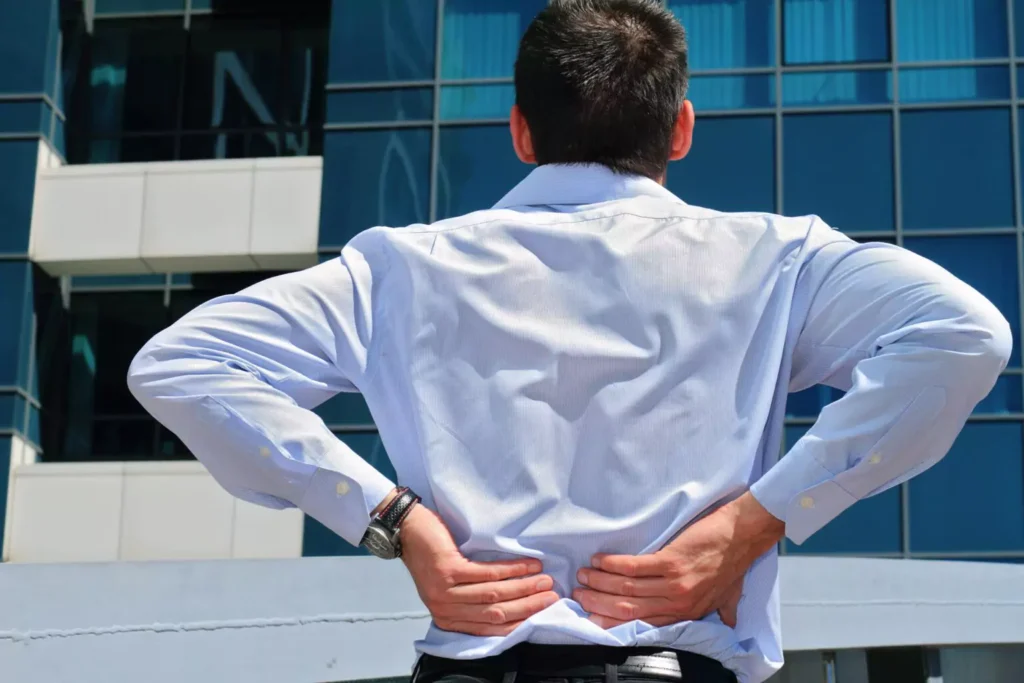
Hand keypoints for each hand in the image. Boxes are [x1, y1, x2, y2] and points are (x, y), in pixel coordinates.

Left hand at [399, 503, 559, 635]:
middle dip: (528, 606)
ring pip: (494, 594)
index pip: (490, 629)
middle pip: (496, 613)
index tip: (542, 614)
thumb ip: (473, 602)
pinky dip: (512, 569)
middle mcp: (445, 609)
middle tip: (551, 596)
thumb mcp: (452, 588)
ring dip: (524, 587)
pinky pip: (487, 573)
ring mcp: (445, 591)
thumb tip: (514, 606)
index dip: (519, 622)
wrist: (408, 530)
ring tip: (544, 579)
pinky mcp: (448, 570)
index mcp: (448, 618)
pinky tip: (528, 565)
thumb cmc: (433, 557)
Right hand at [573, 492, 783, 628]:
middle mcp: (678, 603)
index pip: (642, 623)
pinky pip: (633, 568)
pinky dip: (612, 565)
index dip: (613, 621)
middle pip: (628, 608)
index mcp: (687, 613)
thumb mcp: (728, 595)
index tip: (592, 616)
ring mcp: (674, 583)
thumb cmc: (735, 563)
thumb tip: (725, 622)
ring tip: (583, 576)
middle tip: (578, 595)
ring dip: (600, 583)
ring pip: (626, 589)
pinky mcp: (671, 561)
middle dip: (598, 603)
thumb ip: (722, 611)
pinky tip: (599, 561)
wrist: (744, 534)